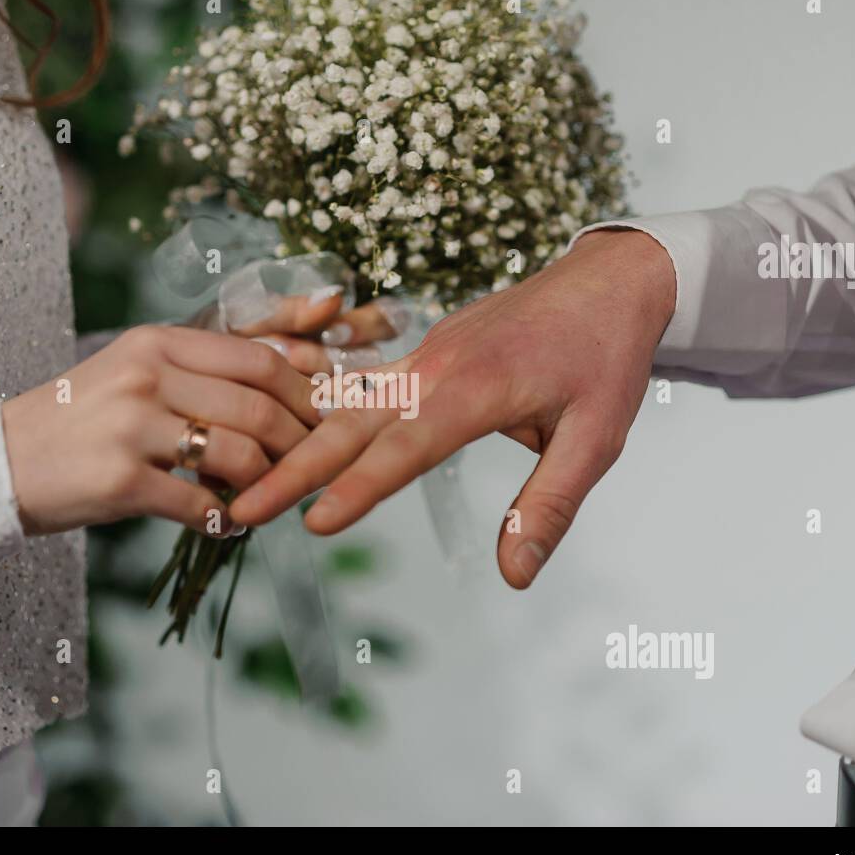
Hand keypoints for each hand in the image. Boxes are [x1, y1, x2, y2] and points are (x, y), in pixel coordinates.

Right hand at [2, 325, 318, 536]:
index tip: (324, 416)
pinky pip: (199, 504)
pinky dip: (225, 520)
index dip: (304, 391)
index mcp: (157, 344)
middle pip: (258, 407)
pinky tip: (228, 524)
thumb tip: (284, 384)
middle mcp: (147, 377)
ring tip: (265, 497)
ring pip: (238, 455)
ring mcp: (133, 428)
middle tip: (311, 466)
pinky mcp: (120, 481)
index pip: (257, 358)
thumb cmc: (79, 419)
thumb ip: (199, 372)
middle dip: (299, 443)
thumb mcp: (134, 372)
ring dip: (266, 484)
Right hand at [229, 229, 675, 587]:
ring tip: (254, 484)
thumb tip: (514, 575)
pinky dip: (326, 416)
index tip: (316, 522)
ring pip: (350, 403)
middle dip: (295, 469)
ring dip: (300, 444)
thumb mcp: (597, 438)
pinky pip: (365, 385)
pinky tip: (295, 439)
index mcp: (479, 387)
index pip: (407, 446)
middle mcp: (439, 366)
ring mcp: (427, 353)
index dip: (361, 487)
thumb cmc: (606, 358)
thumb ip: (549, 506)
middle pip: (354, 423)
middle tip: (244, 509)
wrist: (610, 279)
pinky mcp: (426, 350)